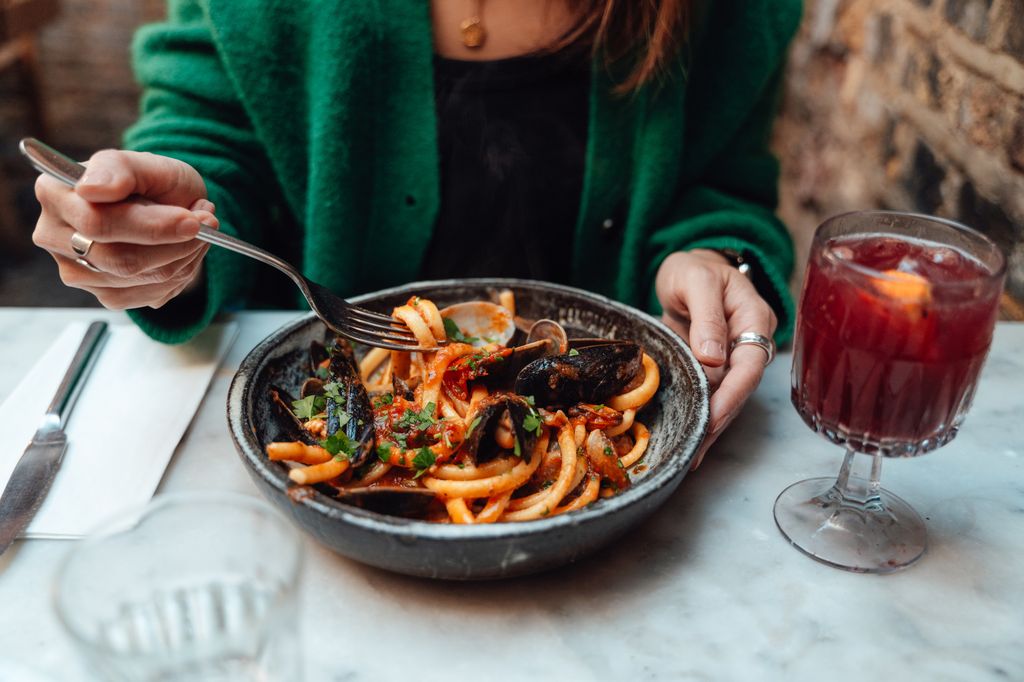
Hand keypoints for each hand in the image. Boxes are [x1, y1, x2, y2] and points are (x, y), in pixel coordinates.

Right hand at [32, 149, 218, 309]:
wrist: (172, 208)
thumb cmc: (154, 182)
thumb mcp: (147, 164)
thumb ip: (119, 170)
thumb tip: (91, 189)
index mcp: (55, 193)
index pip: (98, 222)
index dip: (153, 226)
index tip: (192, 220)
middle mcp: (54, 235)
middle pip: (119, 259)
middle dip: (175, 244)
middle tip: (205, 223)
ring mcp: (76, 269)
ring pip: (138, 279)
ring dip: (182, 257)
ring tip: (196, 231)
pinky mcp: (103, 294)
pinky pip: (148, 294)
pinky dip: (178, 274)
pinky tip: (181, 251)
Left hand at [655, 249, 777, 468]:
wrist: (685, 270)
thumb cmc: (692, 268)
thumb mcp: (695, 279)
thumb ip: (706, 314)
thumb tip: (713, 357)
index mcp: (754, 317)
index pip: (750, 362)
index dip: (734, 392)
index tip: (714, 416)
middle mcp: (749, 341)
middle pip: (742, 387)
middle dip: (721, 419)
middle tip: (698, 447)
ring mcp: (733, 356)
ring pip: (727, 396)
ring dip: (711, 425)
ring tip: (691, 454)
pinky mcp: (714, 367)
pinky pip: (711, 394)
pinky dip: (701, 416)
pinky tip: (690, 440)